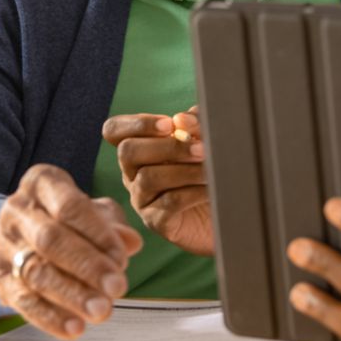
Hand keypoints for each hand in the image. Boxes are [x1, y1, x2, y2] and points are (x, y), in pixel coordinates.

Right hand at [0, 163, 142, 339]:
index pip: (70, 206)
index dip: (97, 233)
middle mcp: (17, 210)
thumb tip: (131, 242)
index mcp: (42, 183)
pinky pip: (22, 300)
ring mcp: (4, 244)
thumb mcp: (92, 211)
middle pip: (51, 240)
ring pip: (36, 272)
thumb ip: (113, 224)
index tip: (121, 258)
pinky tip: (75, 328)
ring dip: (71, 295)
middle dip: (86, 266)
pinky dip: (50, 317)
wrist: (20, 232)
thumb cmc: (67, 218)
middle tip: (118, 288)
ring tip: (101, 311)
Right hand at [102, 108, 212, 255]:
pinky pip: (168, 203)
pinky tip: (211, 188)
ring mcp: (141, 199)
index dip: (137, 123)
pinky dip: (193, 192)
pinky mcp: (156, 222)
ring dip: (185, 170)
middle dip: (167, 147)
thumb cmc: (209, 169)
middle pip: (128, 152)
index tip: (169, 124)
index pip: (114, 130)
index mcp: (139, 148)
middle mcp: (132, 173)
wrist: (225, 207)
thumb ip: (195, 123)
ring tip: (211, 170)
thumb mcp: (205, 139)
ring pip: (148, 178)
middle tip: (202, 148)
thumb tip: (181, 119)